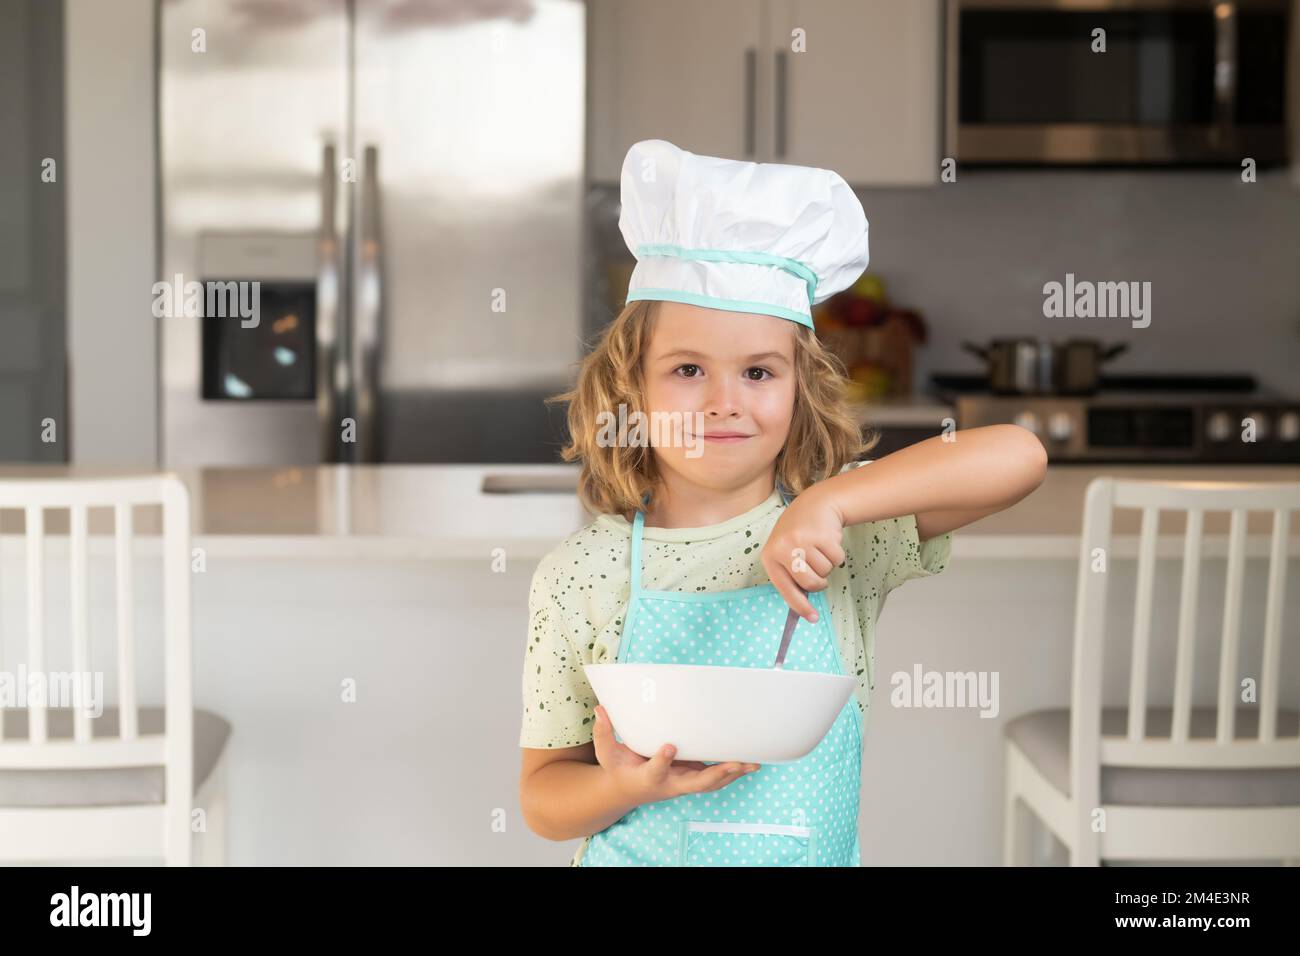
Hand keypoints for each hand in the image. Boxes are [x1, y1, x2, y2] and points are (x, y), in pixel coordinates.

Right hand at [591, 705, 758, 805]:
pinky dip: (733, 771)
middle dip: (716, 775)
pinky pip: (715, 778)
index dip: (663, 760)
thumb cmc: (618, 768)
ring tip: (752, 763)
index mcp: (646, 778)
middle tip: (734, 763)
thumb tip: (600, 708)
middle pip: (696, 784)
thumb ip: (603, 733)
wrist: (628, 791)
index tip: (669, 746)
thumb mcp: (606, 753)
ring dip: (732, 774)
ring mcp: (683, 784)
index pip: (655, 770)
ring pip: (711, 783)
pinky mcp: (693, 779)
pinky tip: (751, 761)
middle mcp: (669, 784)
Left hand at [761, 483, 845, 622]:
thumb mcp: (785, 551)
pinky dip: (837, 554)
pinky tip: (828, 540)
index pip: (785, 588)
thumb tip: (803, 606)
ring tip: (819, 548)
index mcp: (770, 557)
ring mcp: (801, 541)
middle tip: (818, 569)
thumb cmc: (799, 534)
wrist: (815, 504)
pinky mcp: (821, 535)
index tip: (812, 619)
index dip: (800, 606)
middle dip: (819, 582)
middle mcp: (783, 549)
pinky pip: (837, 559)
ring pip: (825, 571)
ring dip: (827, 564)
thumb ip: (790, 574)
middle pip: (810, 583)